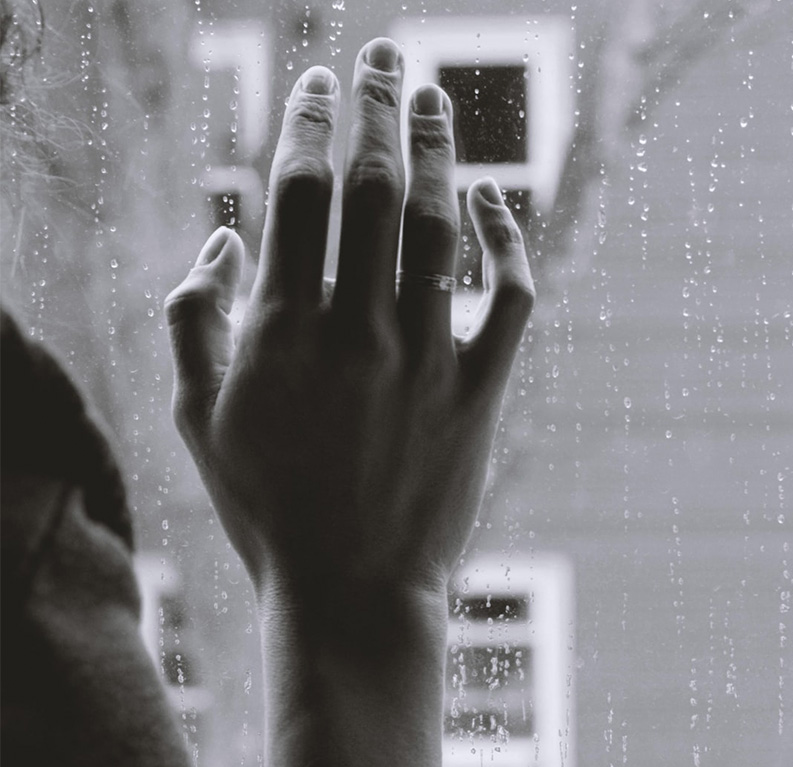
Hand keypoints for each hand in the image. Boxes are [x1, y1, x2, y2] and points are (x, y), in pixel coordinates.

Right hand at [165, 39, 533, 622]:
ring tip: (433, 100)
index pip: (299, 192)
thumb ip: (191, 318)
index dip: (308, 123)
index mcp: (282, 328)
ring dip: (439, 152)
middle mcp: (359, 329)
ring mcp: (427, 358)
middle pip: (375, 188)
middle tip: (382, 56)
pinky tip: (495, 202)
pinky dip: (508, 242)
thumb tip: (220, 237)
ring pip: (441, 227)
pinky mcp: (481, 390)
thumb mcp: (196, 419)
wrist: (353, 593)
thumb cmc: (267, 508)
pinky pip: (510, 298)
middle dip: (376, 107)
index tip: (314, 81)